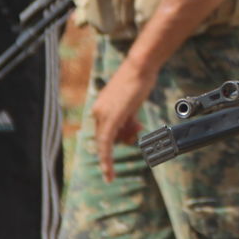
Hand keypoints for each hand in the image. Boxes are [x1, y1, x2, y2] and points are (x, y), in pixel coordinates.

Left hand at [91, 61, 157, 182]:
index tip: (109, 166)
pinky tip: (108, 171)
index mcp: (101, 107)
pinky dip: (106, 159)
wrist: (140, 66)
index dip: (113, 142)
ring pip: (110, 141)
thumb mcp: (131, 103)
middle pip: (108, 137)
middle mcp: (98, 112)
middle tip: (138, 125)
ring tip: (138, 120)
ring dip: (125, 138)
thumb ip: (127, 120)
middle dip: (123, 137)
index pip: (105, 131)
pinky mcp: (111, 118)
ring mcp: (102, 115)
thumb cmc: (139, 81)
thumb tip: (128, 135)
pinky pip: (106, 144)